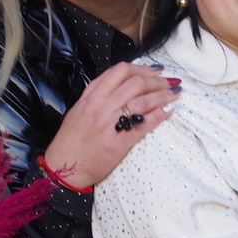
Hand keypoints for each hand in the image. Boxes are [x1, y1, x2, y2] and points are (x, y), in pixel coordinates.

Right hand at [39, 61, 175, 188]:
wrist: (63, 169)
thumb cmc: (70, 142)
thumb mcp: (78, 111)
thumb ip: (95, 96)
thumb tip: (118, 86)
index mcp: (90, 97)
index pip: (119, 72)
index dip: (140, 68)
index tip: (154, 70)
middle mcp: (100, 106)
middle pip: (135, 83)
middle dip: (156, 80)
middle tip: (168, 82)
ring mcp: (109, 124)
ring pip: (142, 101)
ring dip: (162, 95)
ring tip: (174, 94)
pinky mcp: (119, 143)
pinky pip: (144, 124)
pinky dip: (159, 116)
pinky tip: (168, 112)